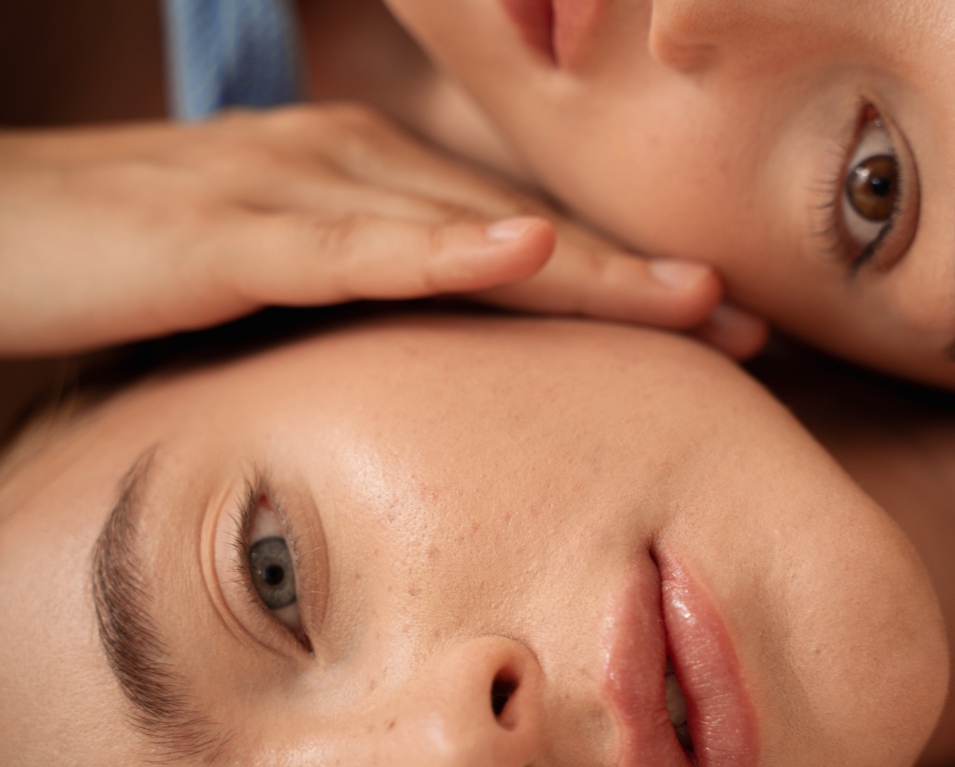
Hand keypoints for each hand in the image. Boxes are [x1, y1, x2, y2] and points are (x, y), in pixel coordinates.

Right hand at [0, 103, 764, 357]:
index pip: (514, 233)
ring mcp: (294, 189)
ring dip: (582, 266)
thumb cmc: (133, 256)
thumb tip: (438, 335)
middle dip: (635, 277)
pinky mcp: (229, 232)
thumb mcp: (273, 273)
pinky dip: (440, 252)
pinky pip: (351, 245)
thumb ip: (359, 290)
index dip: (616, 275)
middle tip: (743, 322)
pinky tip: (520, 254)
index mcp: (365, 178)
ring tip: (692, 299)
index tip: (709, 324)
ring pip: (462, 233)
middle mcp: (348, 166)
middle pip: (517, 228)